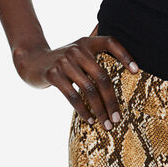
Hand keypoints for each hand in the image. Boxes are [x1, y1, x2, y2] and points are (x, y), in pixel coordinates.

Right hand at [12, 30, 139, 127]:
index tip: (136, 72)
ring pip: (88, 89)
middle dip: (112, 100)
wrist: (31, 61)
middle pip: (102, 76)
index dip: (125, 55)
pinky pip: (72, 96)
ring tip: (106, 124)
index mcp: (87, 43)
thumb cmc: (61, 60)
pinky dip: (83, 110)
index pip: (110, 43)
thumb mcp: (77, 51)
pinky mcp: (53, 74)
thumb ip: (95, 52)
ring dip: (99, 110)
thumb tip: (124, 62)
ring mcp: (64, 61)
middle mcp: (77, 49)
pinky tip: (90, 120)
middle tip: (118, 118)